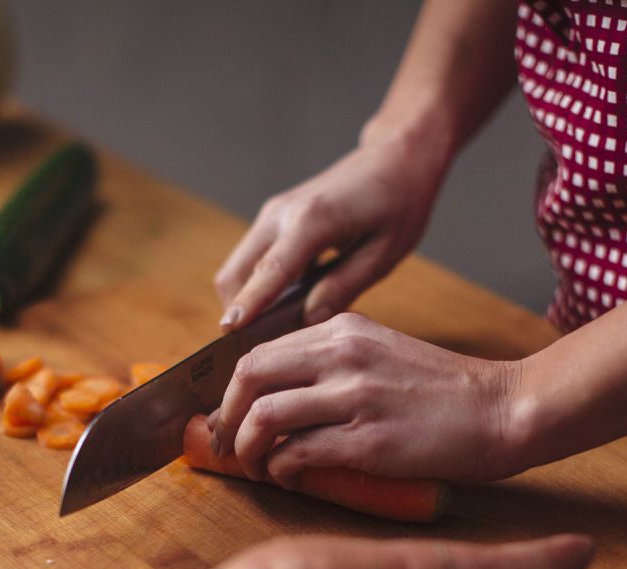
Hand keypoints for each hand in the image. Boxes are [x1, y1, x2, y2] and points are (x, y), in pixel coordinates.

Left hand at [206, 312, 523, 483]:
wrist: (503, 409)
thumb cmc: (446, 393)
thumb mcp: (384, 353)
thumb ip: (336, 362)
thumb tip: (281, 397)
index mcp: (343, 330)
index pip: (258, 353)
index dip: (232, 392)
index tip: (229, 418)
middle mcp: (343, 354)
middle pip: (249, 378)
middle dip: (228, 418)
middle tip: (229, 447)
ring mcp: (355, 396)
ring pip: (265, 417)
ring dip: (249, 450)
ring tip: (258, 469)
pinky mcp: (369, 439)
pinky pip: (298, 453)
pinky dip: (282, 470)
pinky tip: (292, 477)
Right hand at [214, 128, 448, 330]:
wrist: (395, 158)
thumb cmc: (398, 203)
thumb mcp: (383, 254)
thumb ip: (343, 288)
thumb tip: (308, 321)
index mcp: (312, 221)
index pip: (269, 273)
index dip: (248, 306)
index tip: (228, 333)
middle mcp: (280, 214)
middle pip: (235, 274)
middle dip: (239, 313)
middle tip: (259, 351)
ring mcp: (273, 214)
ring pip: (238, 268)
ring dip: (246, 301)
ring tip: (273, 334)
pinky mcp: (275, 218)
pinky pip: (253, 260)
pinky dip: (257, 286)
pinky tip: (284, 308)